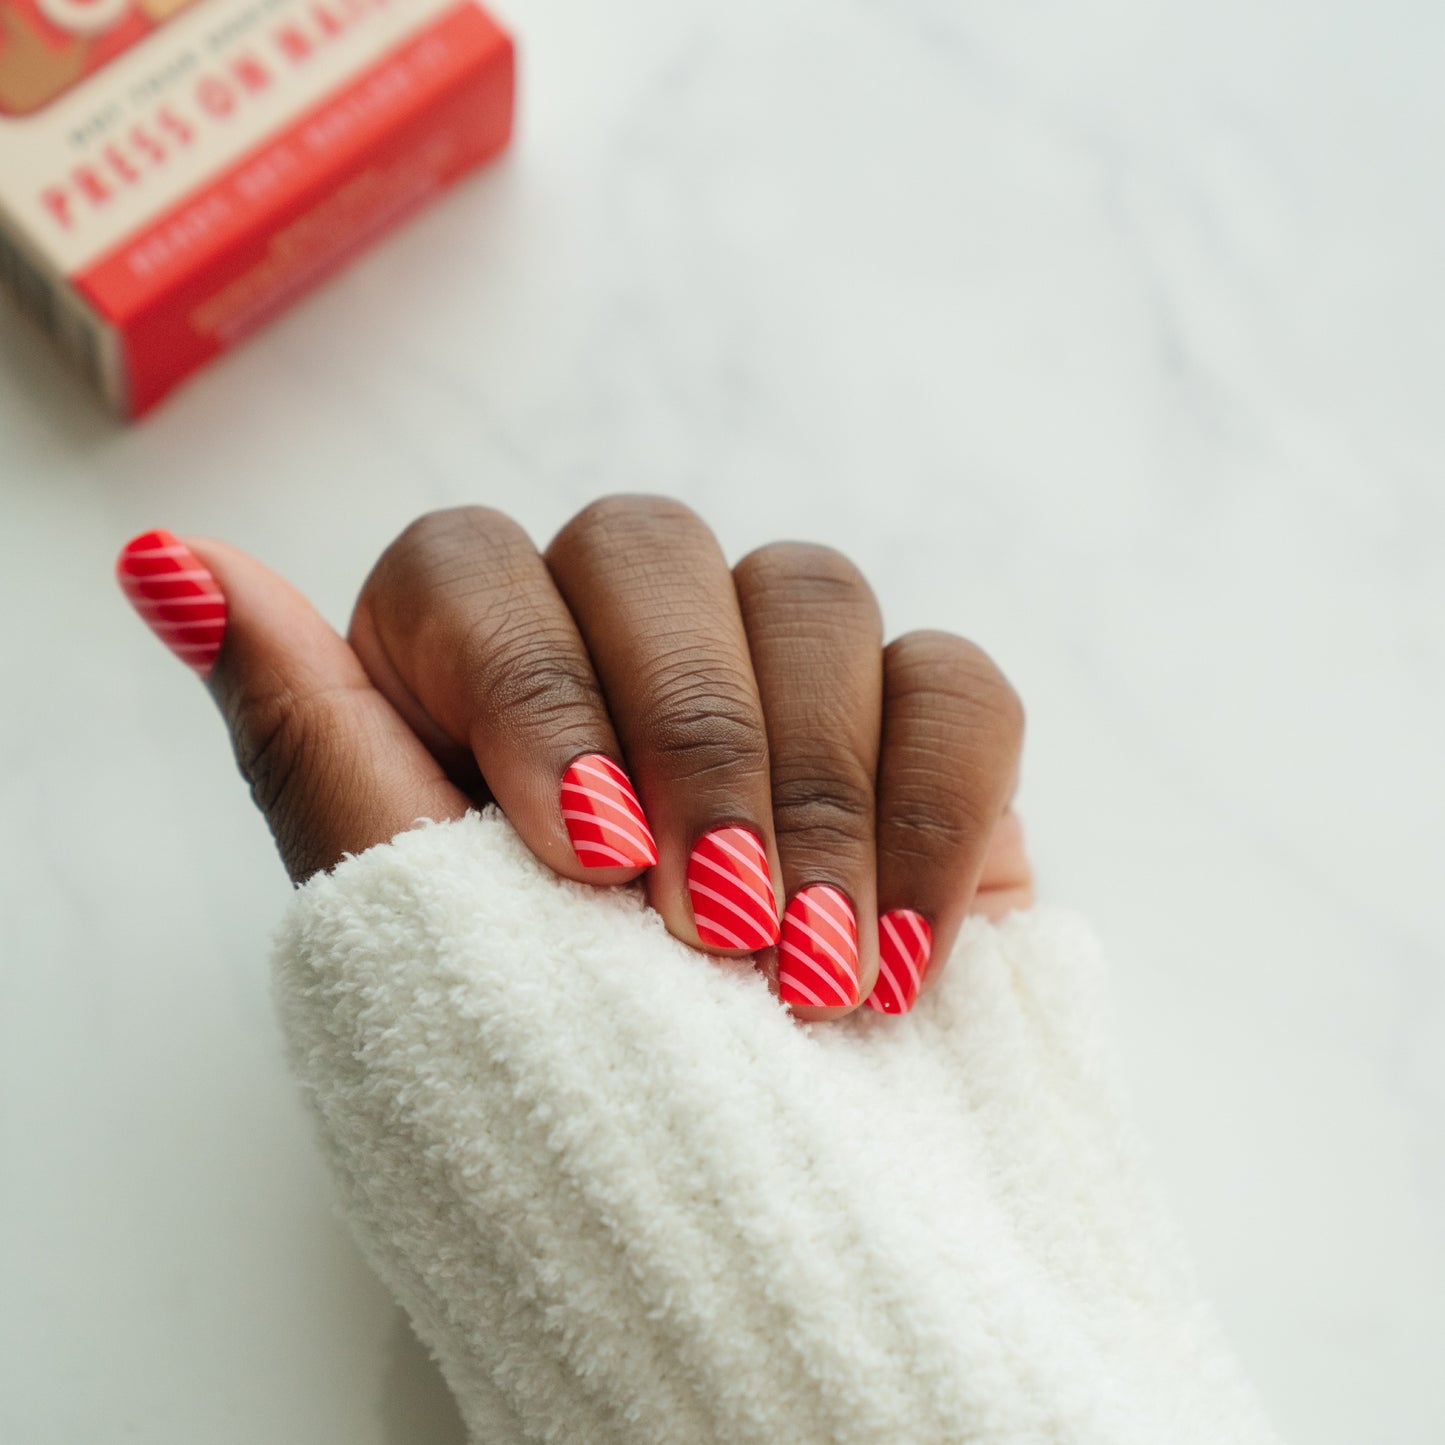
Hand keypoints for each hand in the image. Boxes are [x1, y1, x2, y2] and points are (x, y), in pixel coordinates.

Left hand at [117, 496, 1030, 1017]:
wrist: (727, 1233)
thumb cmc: (539, 1084)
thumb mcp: (398, 933)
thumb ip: (306, 737)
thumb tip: (167, 564)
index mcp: (473, 673)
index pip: (473, 563)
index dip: (526, 685)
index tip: (577, 859)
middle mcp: (623, 648)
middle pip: (649, 547)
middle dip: (688, 732)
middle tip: (707, 925)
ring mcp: (780, 681)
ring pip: (808, 589)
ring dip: (815, 780)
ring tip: (807, 974)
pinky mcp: (918, 737)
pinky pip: (957, 683)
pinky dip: (937, 806)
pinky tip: (902, 950)